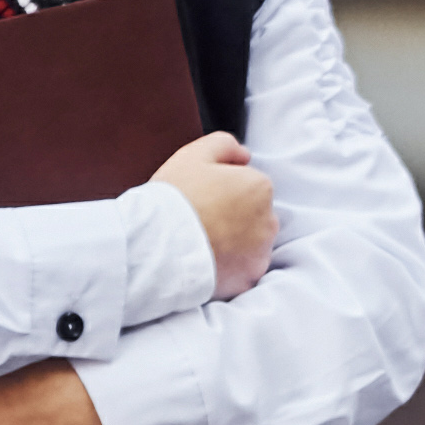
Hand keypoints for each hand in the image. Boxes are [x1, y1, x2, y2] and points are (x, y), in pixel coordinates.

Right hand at [155, 131, 275, 299]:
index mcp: (260, 188)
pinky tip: (204, 260)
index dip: (221, 191)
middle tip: (199, 221)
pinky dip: (227, 267)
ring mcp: (260, 253)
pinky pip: (240, 270)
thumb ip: (225, 145)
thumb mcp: (194, 155)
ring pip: (249, 244)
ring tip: (199, 242)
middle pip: (252, 216)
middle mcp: (269, 220)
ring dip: (232, 243)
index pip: (247, 186)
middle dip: (232, 217)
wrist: (155, 246)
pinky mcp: (247, 279)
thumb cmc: (174, 198)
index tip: (200, 198)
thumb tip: (245, 155)